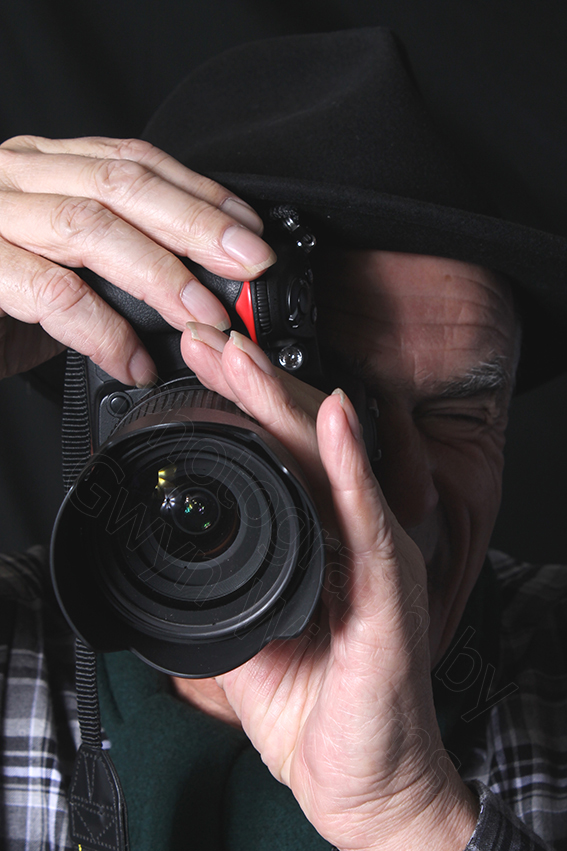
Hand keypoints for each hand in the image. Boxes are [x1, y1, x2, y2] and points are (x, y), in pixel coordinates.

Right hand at [0, 135, 274, 381]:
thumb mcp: (58, 260)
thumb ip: (112, 262)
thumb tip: (195, 292)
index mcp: (44, 168)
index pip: (133, 161)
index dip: (199, 192)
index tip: (249, 230)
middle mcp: (16, 177)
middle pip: (121, 184)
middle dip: (196, 225)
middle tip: (248, 265)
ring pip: (88, 226)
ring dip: (159, 273)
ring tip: (203, 315)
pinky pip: (50, 293)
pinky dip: (102, 331)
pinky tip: (134, 361)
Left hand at [178, 323, 478, 850]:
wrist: (362, 780)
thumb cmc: (317, 709)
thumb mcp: (250, 635)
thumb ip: (229, 586)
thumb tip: (183, 555)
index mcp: (325, 543)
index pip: (283, 458)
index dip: (243, 409)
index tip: (200, 370)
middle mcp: (356, 538)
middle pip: (303, 445)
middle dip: (253, 386)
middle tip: (208, 338)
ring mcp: (377, 557)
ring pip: (331, 465)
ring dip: (288, 406)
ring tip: (246, 358)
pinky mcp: (392, 591)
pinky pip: (369, 520)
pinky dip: (350, 466)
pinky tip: (334, 420)